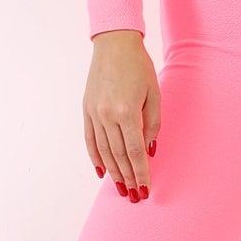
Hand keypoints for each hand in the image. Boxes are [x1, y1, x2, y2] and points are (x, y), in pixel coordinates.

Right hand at [83, 30, 160, 200]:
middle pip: (118, 155)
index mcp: (127, 111)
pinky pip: (90, 140)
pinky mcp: (86, 110)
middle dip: (128, 178)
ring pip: (103, 151)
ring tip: (121, 188)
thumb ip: (153, 124)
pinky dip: (95, 157)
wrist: (114, 45)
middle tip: (135, 196)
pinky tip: (101, 171)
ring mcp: (94, 113)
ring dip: (113, 172)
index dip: (141, 172)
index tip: (146, 189)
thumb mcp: (154, 94)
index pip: (135, 151)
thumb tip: (150, 150)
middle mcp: (108, 115)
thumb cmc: (139, 67)